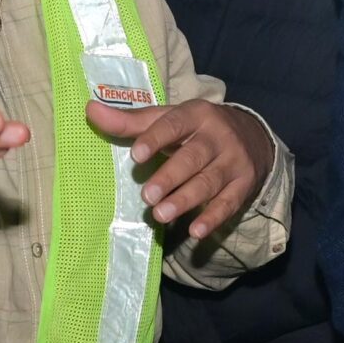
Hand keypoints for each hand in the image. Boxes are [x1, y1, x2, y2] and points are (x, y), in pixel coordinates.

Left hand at [86, 97, 274, 239]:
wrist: (253, 136)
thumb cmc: (195, 129)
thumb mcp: (167, 119)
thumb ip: (130, 121)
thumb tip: (90, 111)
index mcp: (196, 115)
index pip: (174, 124)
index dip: (156, 139)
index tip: (136, 156)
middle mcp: (218, 137)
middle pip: (193, 158)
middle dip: (170, 177)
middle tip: (147, 195)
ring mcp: (233, 161)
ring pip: (209, 182)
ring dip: (185, 199)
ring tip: (161, 215)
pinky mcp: (243, 184)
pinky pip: (228, 203)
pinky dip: (212, 218)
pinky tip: (196, 231)